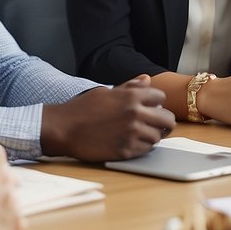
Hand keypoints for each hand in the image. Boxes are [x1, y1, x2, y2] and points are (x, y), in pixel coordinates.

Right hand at [41, 75, 174, 160]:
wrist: (63, 128)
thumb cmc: (82, 108)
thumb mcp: (106, 92)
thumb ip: (129, 87)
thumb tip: (146, 79)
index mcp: (131, 96)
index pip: (161, 97)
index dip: (156, 102)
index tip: (150, 107)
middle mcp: (135, 114)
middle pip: (167, 119)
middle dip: (163, 121)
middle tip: (155, 124)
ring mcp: (132, 133)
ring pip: (158, 136)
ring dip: (152, 135)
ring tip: (139, 134)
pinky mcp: (126, 150)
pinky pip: (146, 150)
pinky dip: (143, 147)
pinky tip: (131, 143)